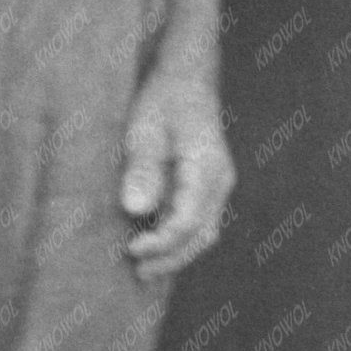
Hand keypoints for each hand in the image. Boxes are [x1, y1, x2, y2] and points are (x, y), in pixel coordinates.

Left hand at [118, 62, 233, 278]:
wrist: (185, 79)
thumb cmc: (162, 100)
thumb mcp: (144, 129)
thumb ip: (141, 168)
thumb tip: (135, 209)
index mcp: (207, 168)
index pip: (188, 220)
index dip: (161, 242)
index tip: (131, 249)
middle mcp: (219, 182)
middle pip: (201, 235)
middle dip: (170, 258)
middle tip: (138, 272)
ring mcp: (216, 186)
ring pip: (202, 233)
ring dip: (175, 253)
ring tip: (142, 267)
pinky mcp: (205, 188)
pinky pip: (196, 222)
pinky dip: (176, 239)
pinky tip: (151, 245)